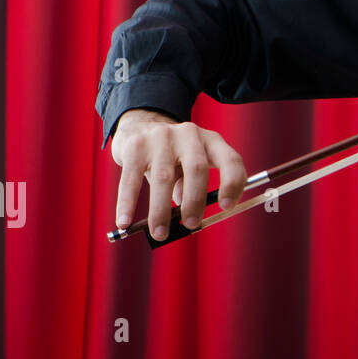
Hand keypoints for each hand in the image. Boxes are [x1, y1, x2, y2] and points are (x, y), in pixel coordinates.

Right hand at [111, 108, 247, 238]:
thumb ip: (193, 188)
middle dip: (195, 201)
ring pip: (163, 178)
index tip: (226, 208)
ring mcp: (162, 137)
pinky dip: (128, 203)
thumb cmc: (173, 155)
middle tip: (191, 224)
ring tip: (160, 232)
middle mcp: (189, 135)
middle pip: (197, 169)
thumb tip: (188, 220)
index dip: (232, 184)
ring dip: (161, 210)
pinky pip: (131, 179)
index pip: (230, 160)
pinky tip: (124, 221)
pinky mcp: (135, 146)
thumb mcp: (190, 165)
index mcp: (211, 141)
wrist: (140, 126)